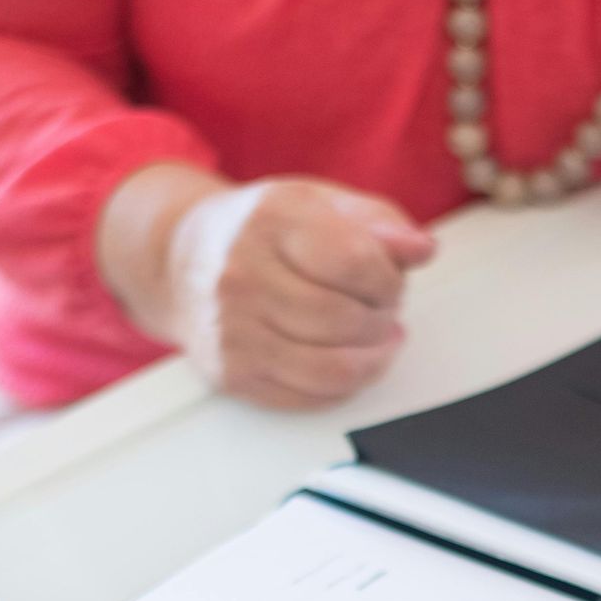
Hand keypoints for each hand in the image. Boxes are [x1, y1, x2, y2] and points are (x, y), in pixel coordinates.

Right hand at [100, 169, 435, 410]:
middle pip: (346, 320)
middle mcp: (242, 275)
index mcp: (270, 221)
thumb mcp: (319, 202)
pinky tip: (345, 361)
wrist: (178, 258)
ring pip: (333, 369)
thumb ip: (378, 221)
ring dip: (372, 360)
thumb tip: (422, 250)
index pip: (356, 262)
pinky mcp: (230, 373)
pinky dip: (341, 387)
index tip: (388, 281)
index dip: (389, 280)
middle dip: (382, 321)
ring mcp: (232, 330)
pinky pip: (308, 398)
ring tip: (376, 341)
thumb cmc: (259, 229)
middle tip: (383, 312)